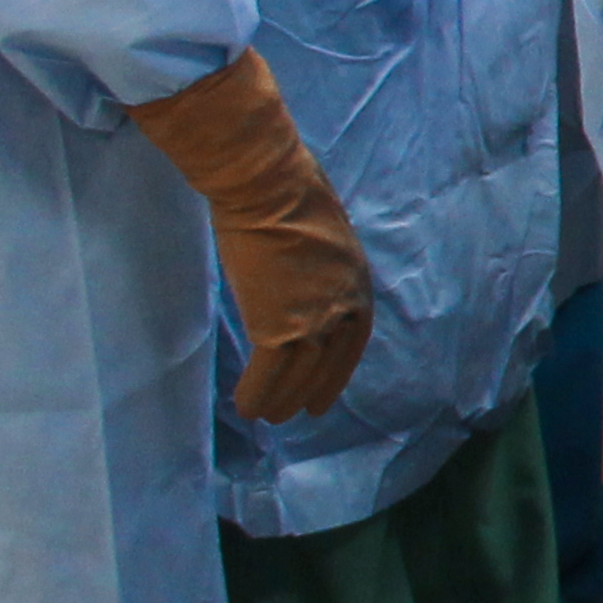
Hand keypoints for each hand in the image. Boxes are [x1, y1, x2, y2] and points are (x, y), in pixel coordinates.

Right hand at [126, 51, 374, 422]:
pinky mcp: (282, 327)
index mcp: (358, 282)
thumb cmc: (286, 194)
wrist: (268, 185)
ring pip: (298, 376)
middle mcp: (345, 306)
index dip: (338, 367)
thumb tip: (299, 271)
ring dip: (280, 400)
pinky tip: (244, 407)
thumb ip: (316, 265)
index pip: (354, 338)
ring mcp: (316, 319)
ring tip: (265, 418)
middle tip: (296, 413)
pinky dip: (256, 394)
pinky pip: (268, 375)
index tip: (325, 387)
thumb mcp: (319, 236)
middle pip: (330, 363)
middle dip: (312, 390)